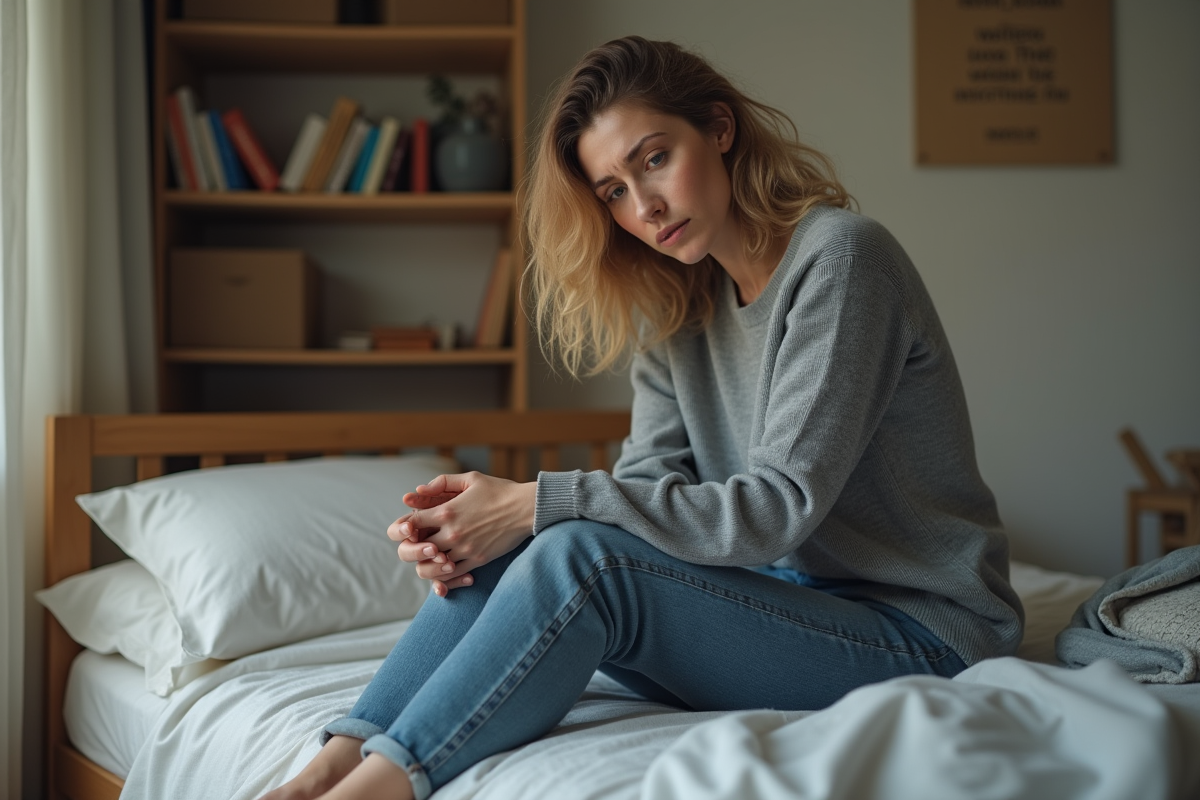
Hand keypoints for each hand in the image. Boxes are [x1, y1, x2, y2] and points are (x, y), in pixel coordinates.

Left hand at [388, 472, 536, 595]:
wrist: (526, 508)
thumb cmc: (499, 491)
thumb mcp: (471, 479)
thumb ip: (442, 482)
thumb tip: (418, 490)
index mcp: (446, 511)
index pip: (410, 525)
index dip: (405, 527)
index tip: (412, 526)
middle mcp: (452, 533)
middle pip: (416, 549)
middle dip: (413, 547)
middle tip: (420, 544)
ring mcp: (464, 549)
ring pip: (432, 567)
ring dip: (428, 563)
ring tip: (433, 556)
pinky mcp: (477, 560)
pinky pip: (452, 575)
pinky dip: (445, 573)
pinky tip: (449, 565)